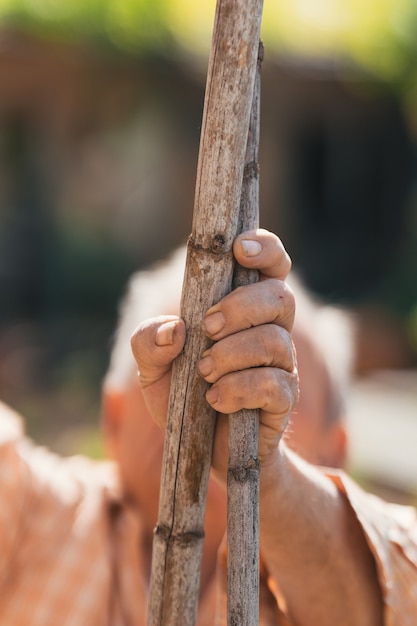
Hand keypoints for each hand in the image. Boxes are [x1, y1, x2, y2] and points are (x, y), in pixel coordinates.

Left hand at [131, 229, 298, 479]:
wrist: (200, 450)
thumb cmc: (181, 395)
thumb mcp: (151, 367)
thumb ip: (147, 341)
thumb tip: (173, 329)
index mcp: (246, 309)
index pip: (273, 266)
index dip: (266, 248)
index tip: (241, 249)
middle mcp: (272, 330)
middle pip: (280, 297)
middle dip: (241, 307)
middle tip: (208, 328)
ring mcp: (282, 365)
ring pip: (274, 340)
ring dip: (231, 354)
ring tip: (204, 373)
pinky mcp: (284, 400)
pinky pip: (274, 384)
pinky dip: (238, 389)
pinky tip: (215, 400)